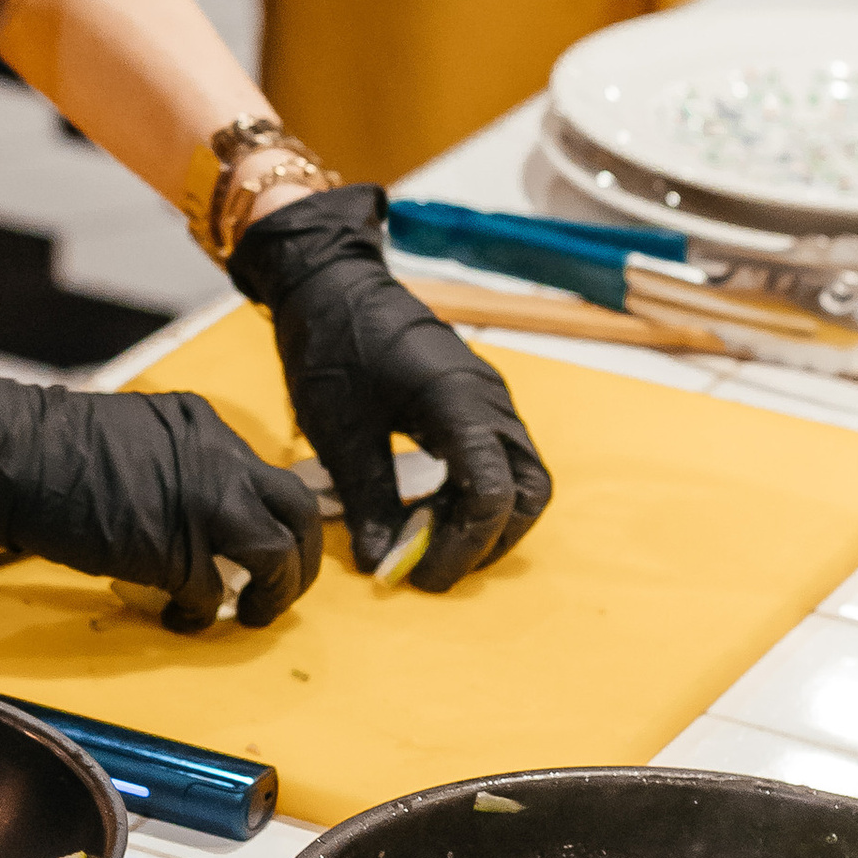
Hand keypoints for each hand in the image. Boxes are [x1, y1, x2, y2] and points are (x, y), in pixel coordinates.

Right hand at [0, 344, 321, 632]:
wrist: (10, 453)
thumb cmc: (44, 444)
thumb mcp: (130, 433)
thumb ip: (170, 462)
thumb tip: (180, 504)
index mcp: (201, 425)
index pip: (262, 473)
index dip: (268, 515)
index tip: (262, 542)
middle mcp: (217, 459)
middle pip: (296, 510)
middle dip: (301, 556)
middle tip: (283, 586)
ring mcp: (202, 505)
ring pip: (276, 555)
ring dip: (273, 594)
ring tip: (252, 615)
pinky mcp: (175, 551)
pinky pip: (212, 594)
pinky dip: (202, 617)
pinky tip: (184, 623)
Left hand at [228, 186, 552, 588]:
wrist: (331, 282)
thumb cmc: (332, 345)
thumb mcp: (340, 430)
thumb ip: (368, 500)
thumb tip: (381, 564)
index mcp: (459, 401)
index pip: (493, 494)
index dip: (462, 547)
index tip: (416, 574)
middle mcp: (490, 400)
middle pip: (526, 494)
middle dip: (487, 542)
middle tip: (429, 567)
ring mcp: (490, 399)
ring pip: (521, 479)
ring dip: (488, 523)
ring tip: (429, 543)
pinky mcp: (478, 402)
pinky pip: (501, 460)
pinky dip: (477, 495)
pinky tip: (430, 510)